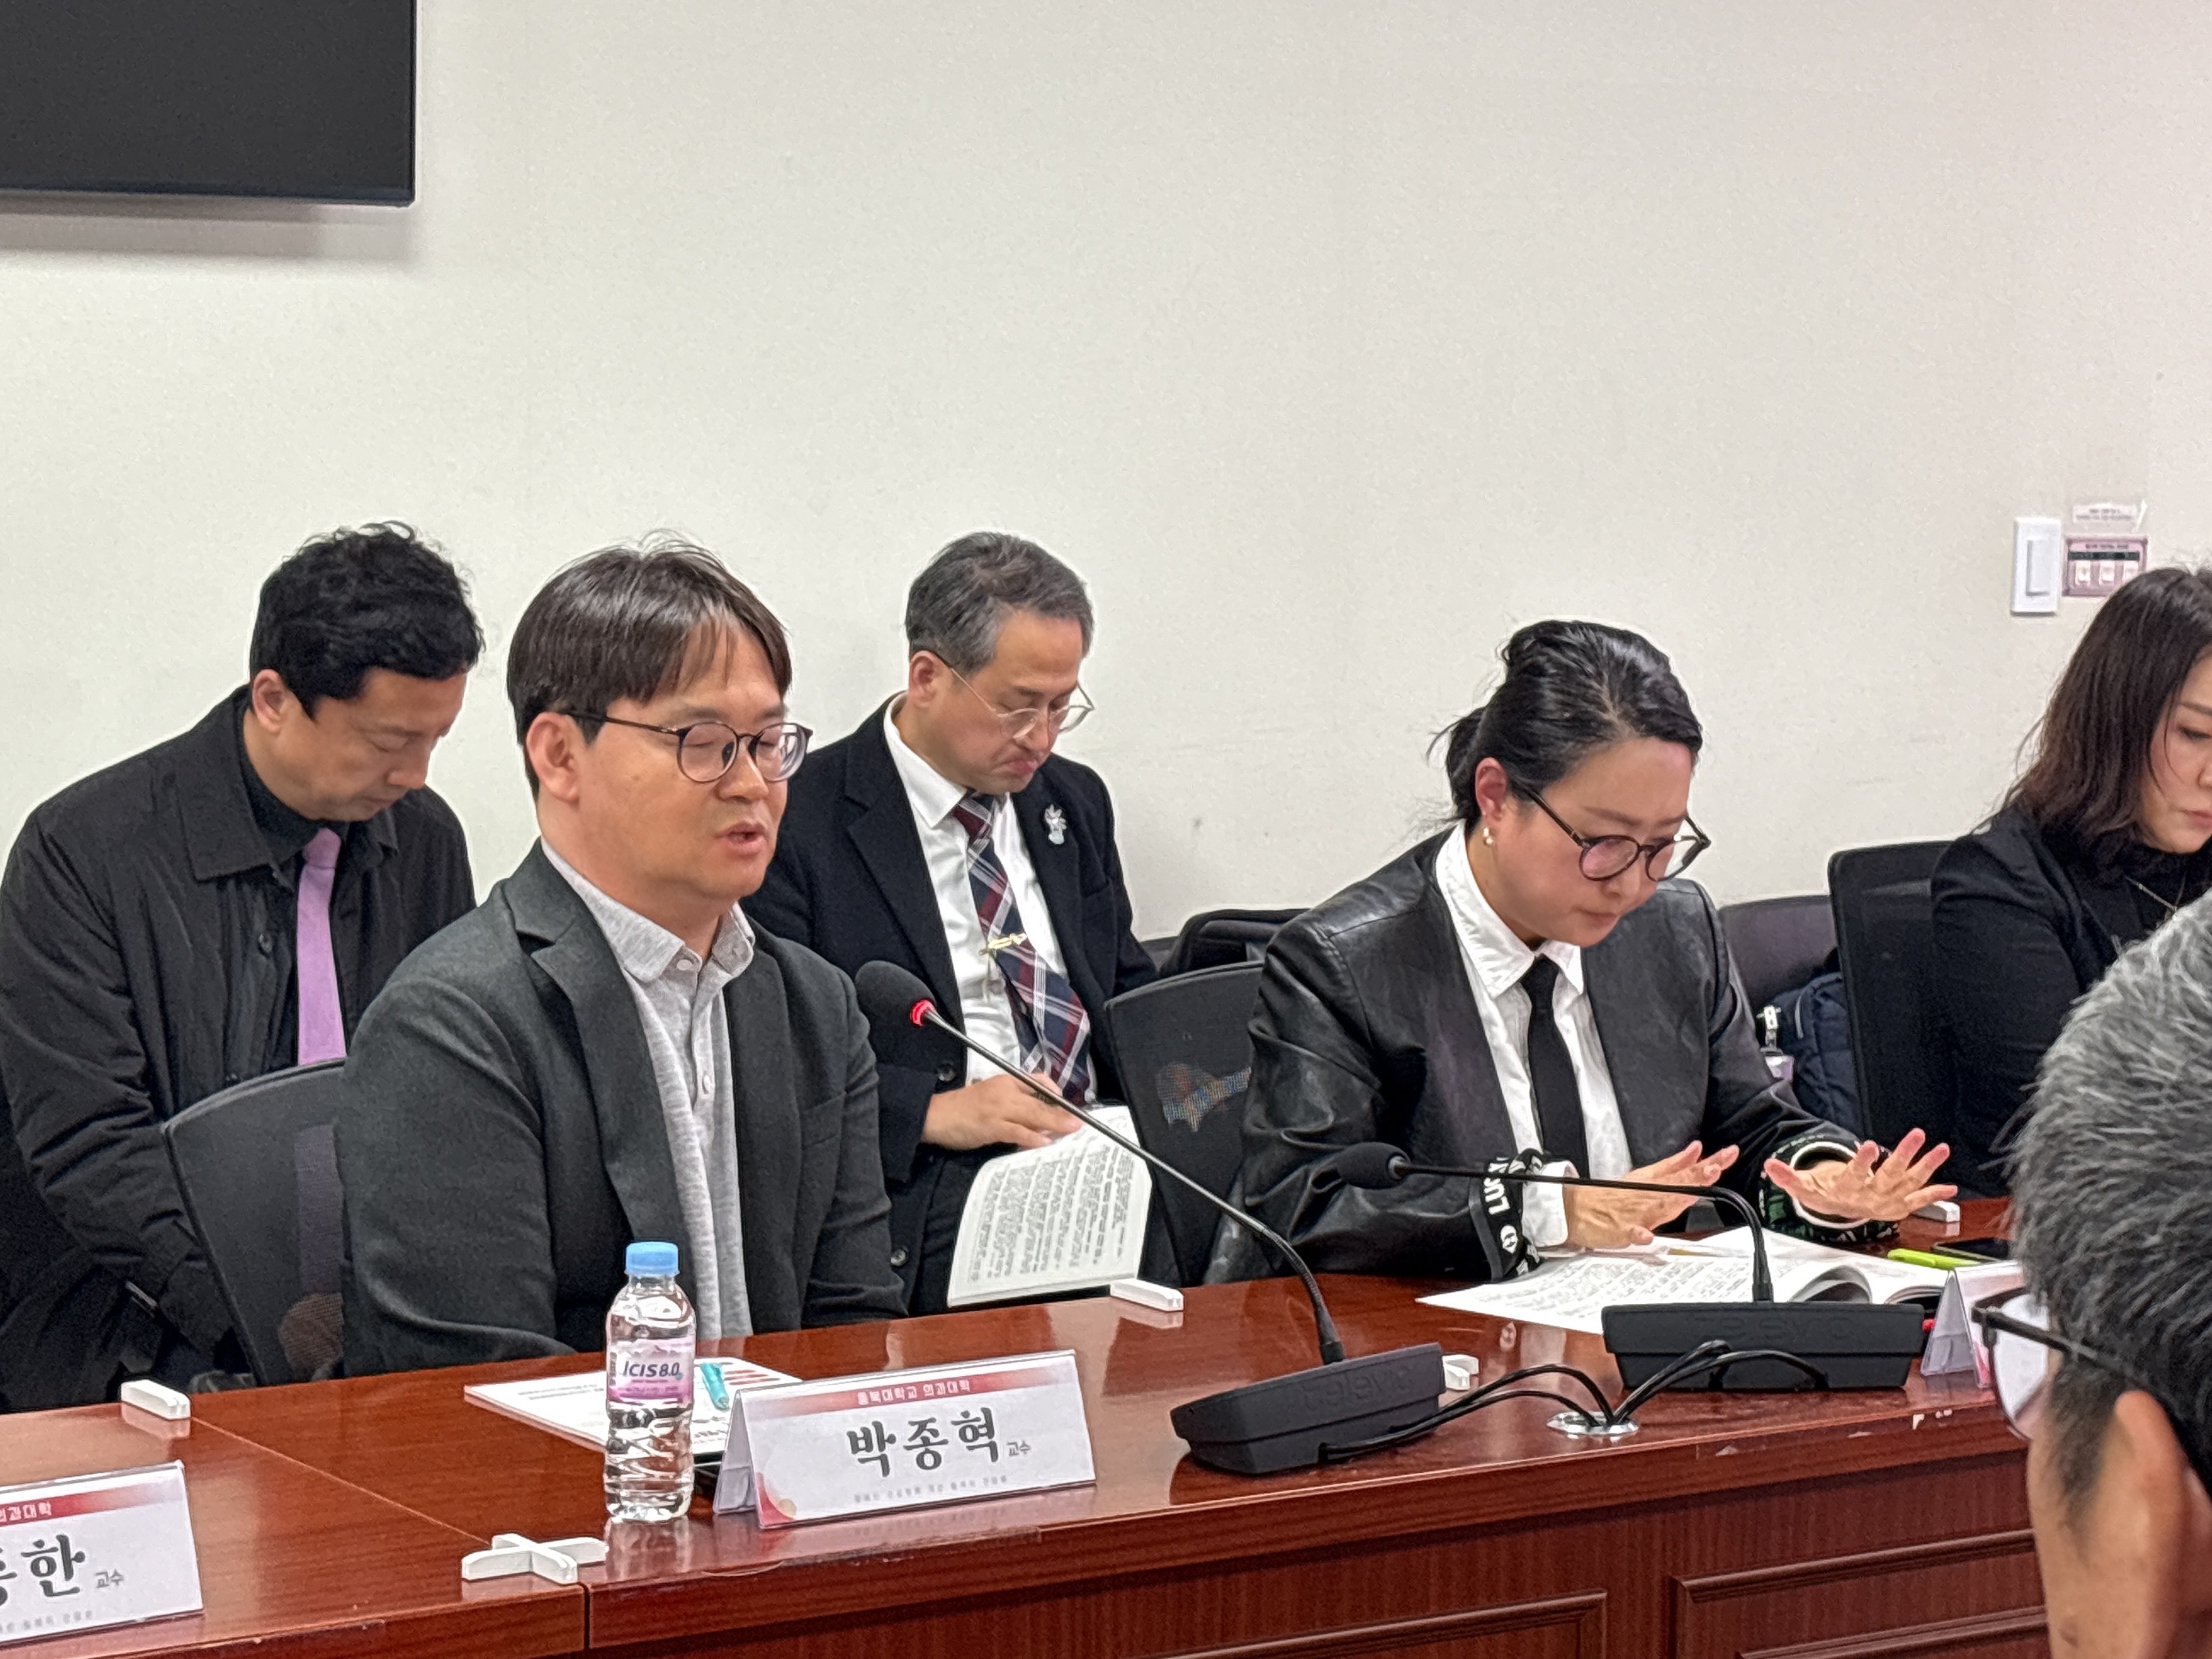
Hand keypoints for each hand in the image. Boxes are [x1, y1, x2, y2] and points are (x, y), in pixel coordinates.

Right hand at [921, 1074, 1080, 1150]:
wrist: (935, 1115)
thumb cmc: (962, 1109)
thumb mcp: (990, 1097)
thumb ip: (1012, 1105)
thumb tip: (1037, 1120)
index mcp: (1005, 1081)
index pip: (1037, 1081)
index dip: (1055, 1093)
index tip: (1065, 1106)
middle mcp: (1005, 1091)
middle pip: (1040, 1100)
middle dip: (1062, 1112)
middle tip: (1078, 1123)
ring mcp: (998, 1108)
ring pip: (1033, 1114)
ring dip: (1054, 1124)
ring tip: (1070, 1131)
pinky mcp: (990, 1125)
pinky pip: (1016, 1131)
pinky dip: (1031, 1137)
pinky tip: (1043, 1143)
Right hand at [1561, 1141, 1738, 1249]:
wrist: (1576, 1209)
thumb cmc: (1612, 1194)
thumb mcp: (1645, 1174)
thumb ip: (1674, 1164)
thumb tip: (1696, 1150)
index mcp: (1656, 1183)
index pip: (1688, 1172)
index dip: (1708, 1165)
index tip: (1726, 1155)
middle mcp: (1649, 1196)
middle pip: (1678, 1186)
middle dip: (1697, 1178)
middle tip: (1714, 1168)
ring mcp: (1635, 1213)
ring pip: (1659, 1207)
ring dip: (1675, 1200)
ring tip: (1691, 1193)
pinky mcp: (1620, 1231)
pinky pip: (1631, 1233)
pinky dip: (1638, 1234)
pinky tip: (1645, 1235)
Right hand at [1764, 1128, 1956, 1222]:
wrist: (1843, 1213)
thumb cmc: (1826, 1194)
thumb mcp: (1804, 1187)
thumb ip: (1788, 1176)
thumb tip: (1770, 1165)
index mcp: (1849, 1189)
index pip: (1855, 1174)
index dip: (1863, 1161)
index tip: (1869, 1145)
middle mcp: (1872, 1196)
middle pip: (1890, 1174)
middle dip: (1904, 1155)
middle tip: (1916, 1135)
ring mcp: (1889, 1200)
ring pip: (1910, 1181)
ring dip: (1928, 1166)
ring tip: (1941, 1149)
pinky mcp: (1900, 1203)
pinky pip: (1919, 1199)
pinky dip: (1935, 1194)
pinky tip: (1951, 1186)